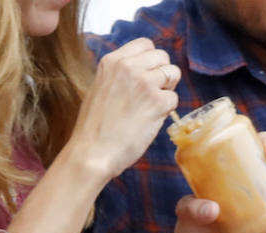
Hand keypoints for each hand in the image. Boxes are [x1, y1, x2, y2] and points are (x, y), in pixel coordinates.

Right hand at [65, 37, 180, 183]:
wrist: (91, 154)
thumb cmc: (92, 130)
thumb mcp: (99, 89)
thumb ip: (119, 75)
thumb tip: (143, 72)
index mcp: (112, 61)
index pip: (145, 44)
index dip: (150, 60)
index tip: (146, 75)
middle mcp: (129, 66)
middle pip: (162, 56)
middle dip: (161, 74)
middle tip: (150, 95)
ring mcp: (144, 82)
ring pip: (173, 73)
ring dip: (166, 90)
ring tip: (149, 107)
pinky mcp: (157, 101)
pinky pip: (173, 98)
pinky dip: (165, 111)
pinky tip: (148, 121)